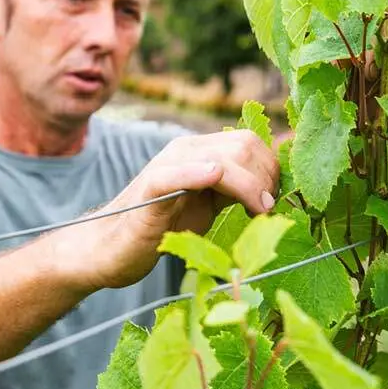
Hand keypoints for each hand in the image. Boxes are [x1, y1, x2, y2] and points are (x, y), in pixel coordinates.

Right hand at [51, 130, 278, 291]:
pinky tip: (212, 177)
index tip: (276, 199)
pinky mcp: (149, 187)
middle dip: (266, 178)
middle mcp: (185, 149)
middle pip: (243, 145)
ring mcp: (166, 165)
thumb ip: (235, 190)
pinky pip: (174, 173)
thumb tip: (274, 189)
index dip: (272, 168)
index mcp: (201, 151)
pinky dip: (196, 173)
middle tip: (268, 210)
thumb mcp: (207, 204)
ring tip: (258, 211)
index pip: (249, 141)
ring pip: (221, 158)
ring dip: (248, 184)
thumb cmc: (162, 227)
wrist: (111, 247)